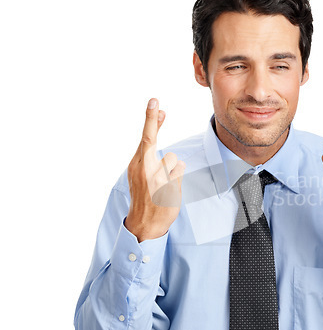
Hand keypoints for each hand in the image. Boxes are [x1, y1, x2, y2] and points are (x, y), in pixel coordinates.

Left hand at [124, 98, 185, 241]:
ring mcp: (138, 171)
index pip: (149, 136)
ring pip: (159, 156)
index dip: (152, 118)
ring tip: (166, 185)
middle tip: (162, 110)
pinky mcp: (139, 176)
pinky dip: (163, 169)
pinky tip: (165, 183)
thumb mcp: (172, 191)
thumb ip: (174, 172)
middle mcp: (140, 166)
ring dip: (167, 165)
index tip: (154, 101)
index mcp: (146, 168)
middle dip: (157, 126)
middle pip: (151, 140)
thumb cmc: (159, 211)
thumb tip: (177, 163)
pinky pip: (155, 164)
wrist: (144, 228)